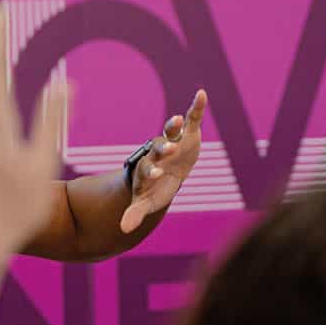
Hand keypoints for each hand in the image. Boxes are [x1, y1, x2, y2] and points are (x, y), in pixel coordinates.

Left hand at [121, 89, 208, 233]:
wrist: (165, 174)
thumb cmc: (154, 189)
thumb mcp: (146, 201)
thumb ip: (135, 212)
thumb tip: (123, 230)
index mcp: (148, 169)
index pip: (148, 170)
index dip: (152, 172)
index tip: (155, 175)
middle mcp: (158, 152)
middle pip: (158, 149)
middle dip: (163, 149)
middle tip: (168, 148)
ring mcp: (172, 141)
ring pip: (171, 131)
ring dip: (174, 126)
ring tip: (177, 119)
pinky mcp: (187, 134)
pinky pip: (191, 118)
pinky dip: (196, 107)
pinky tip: (201, 94)